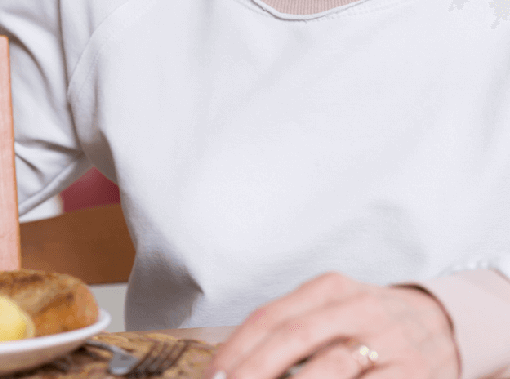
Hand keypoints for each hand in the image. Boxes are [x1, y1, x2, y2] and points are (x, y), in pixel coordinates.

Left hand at [205, 272, 459, 378]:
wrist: (446, 324)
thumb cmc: (369, 322)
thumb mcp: (332, 309)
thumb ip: (288, 329)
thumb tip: (232, 364)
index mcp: (331, 288)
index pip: (271, 317)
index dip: (236, 349)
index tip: (214, 375)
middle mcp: (360, 309)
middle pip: (294, 339)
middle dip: (254, 370)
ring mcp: (390, 343)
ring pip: (329, 369)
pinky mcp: (414, 376)